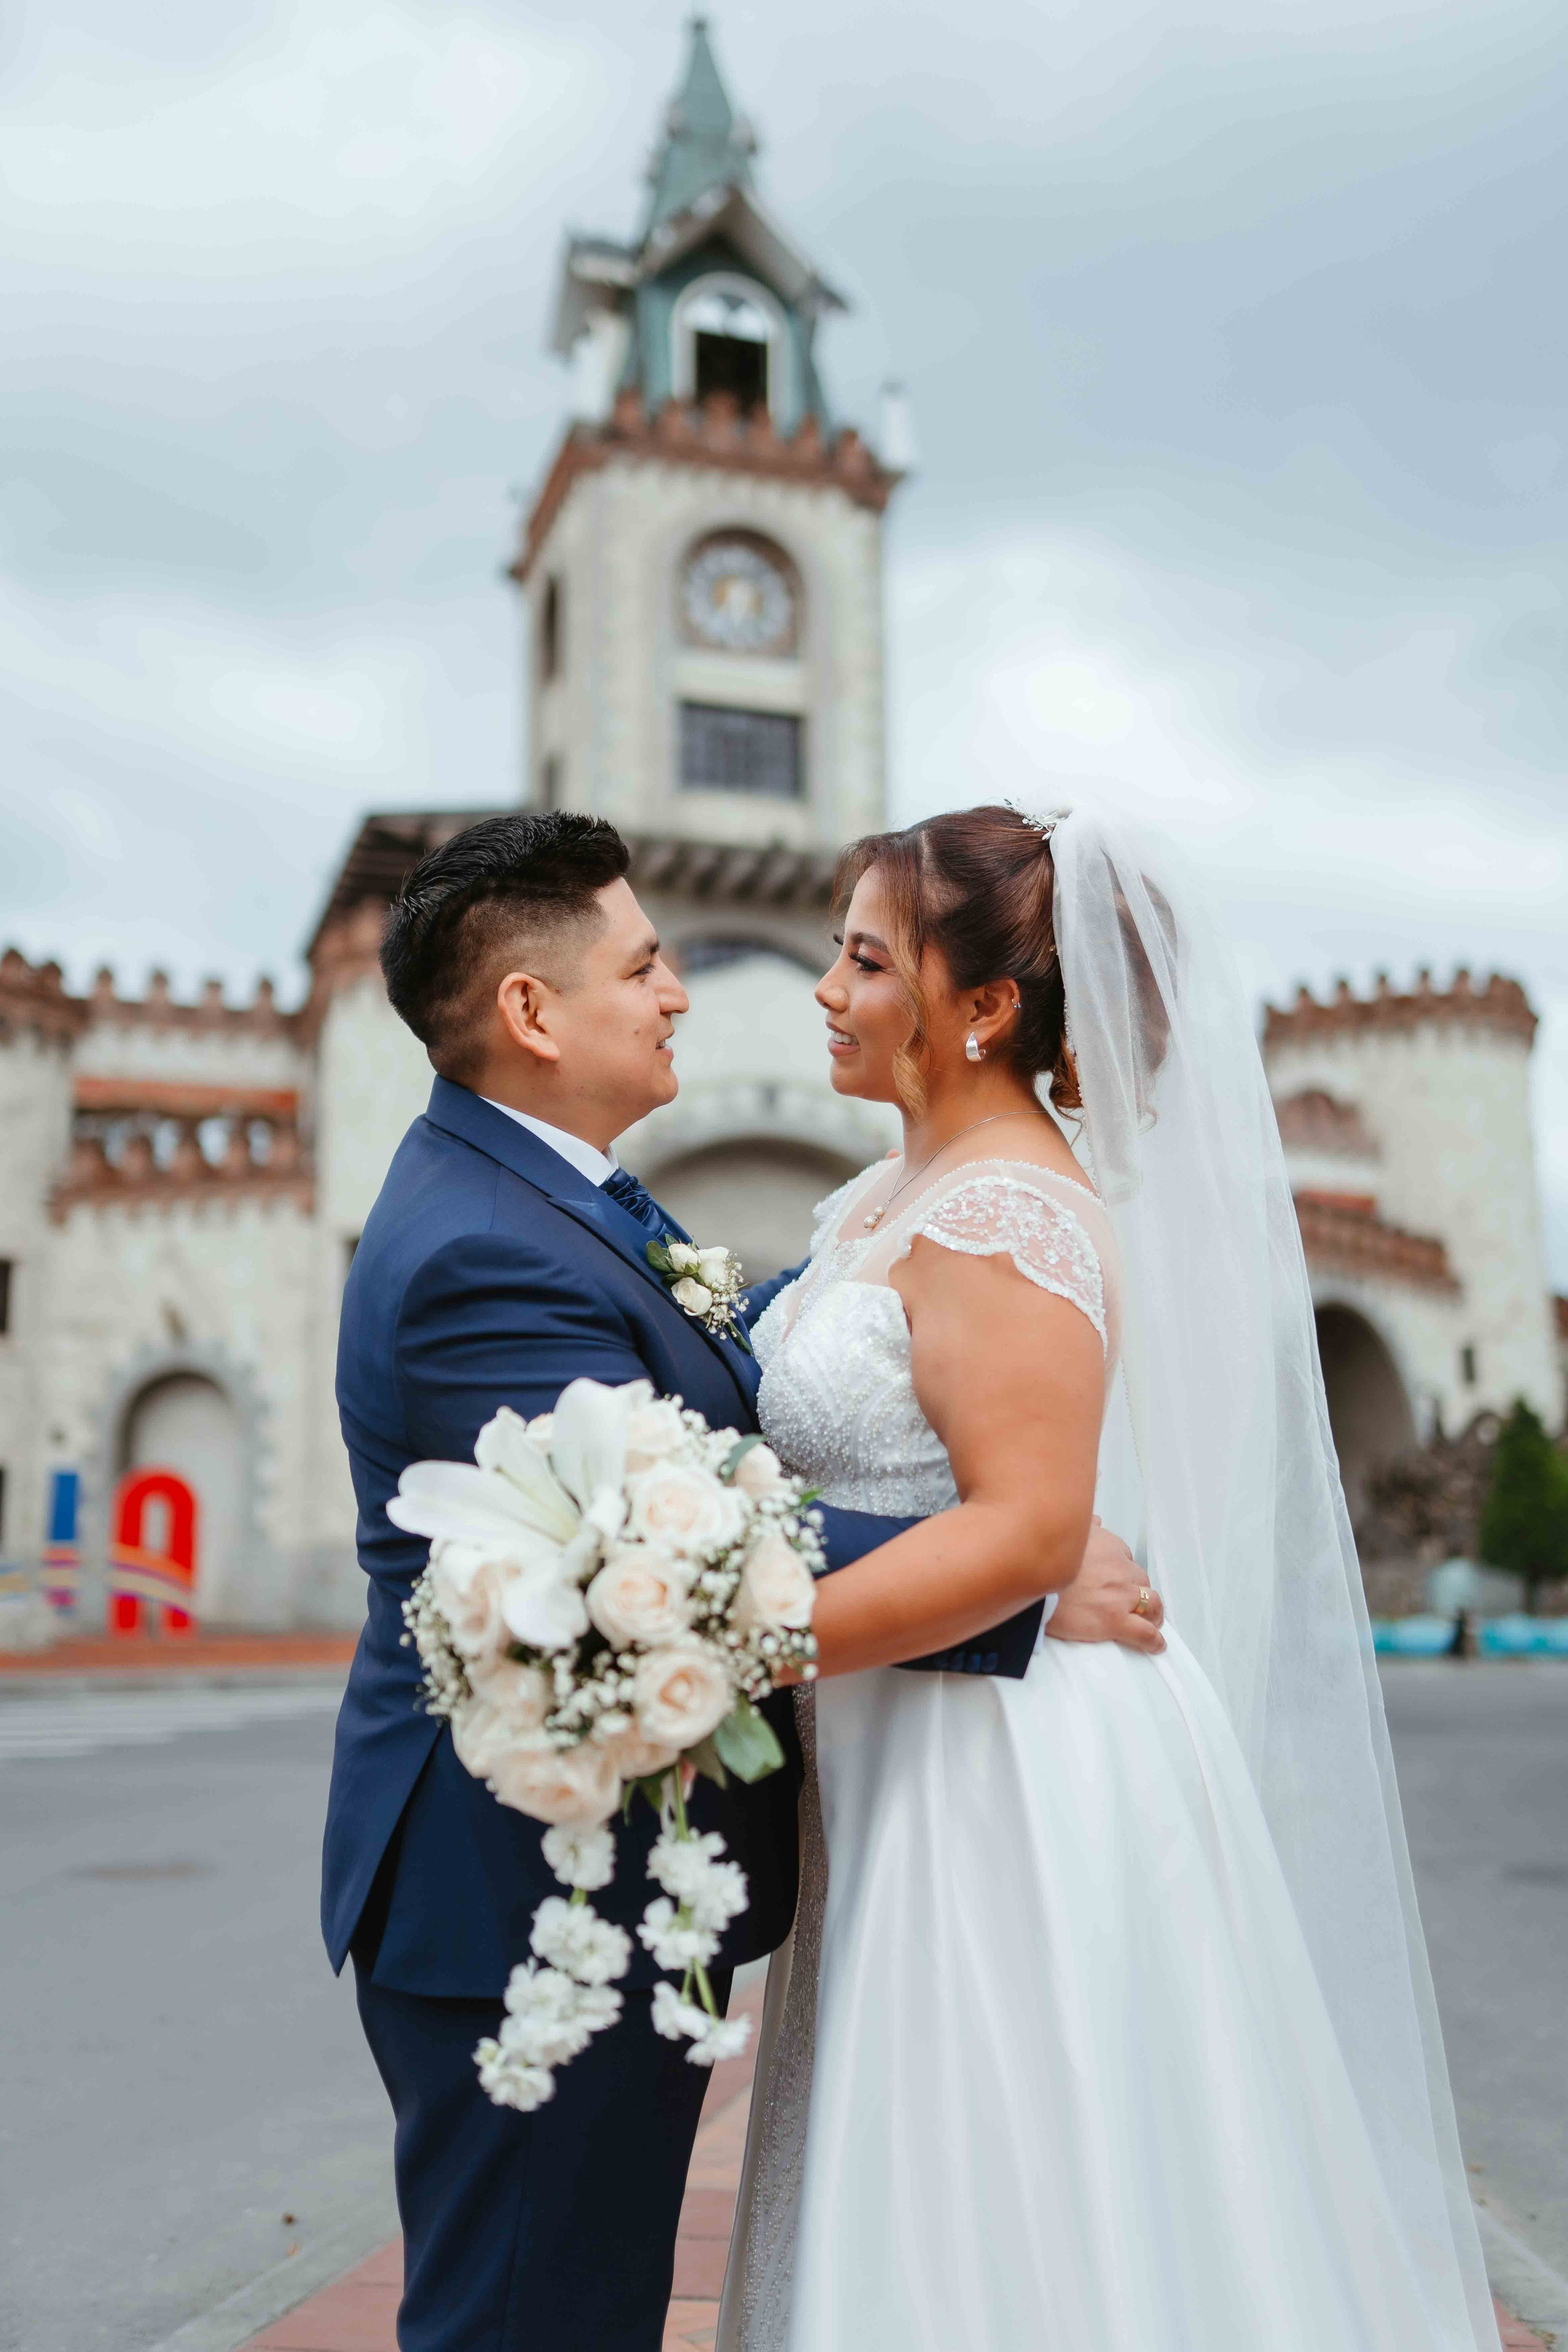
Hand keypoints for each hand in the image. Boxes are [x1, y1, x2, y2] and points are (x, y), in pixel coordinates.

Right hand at [1047, 1518, 1164, 1653]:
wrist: (1029, 1585)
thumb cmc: (1039, 1560)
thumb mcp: (1061, 1533)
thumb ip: (1083, 1527)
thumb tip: (1095, 1521)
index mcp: (1107, 1545)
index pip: (1125, 1557)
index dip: (1122, 1571)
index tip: (1117, 1579)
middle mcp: (1118, 1567)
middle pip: (1140, 1580)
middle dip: (1139, 1590)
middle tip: (1133, 1601)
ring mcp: (1119, 1595)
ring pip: (1151, 1603)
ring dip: (1153, 1612)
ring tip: (1151, 1621)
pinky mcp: (1115, 1620)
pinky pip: (1145, 1632)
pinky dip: (1153, 1640)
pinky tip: (1156, 1645)